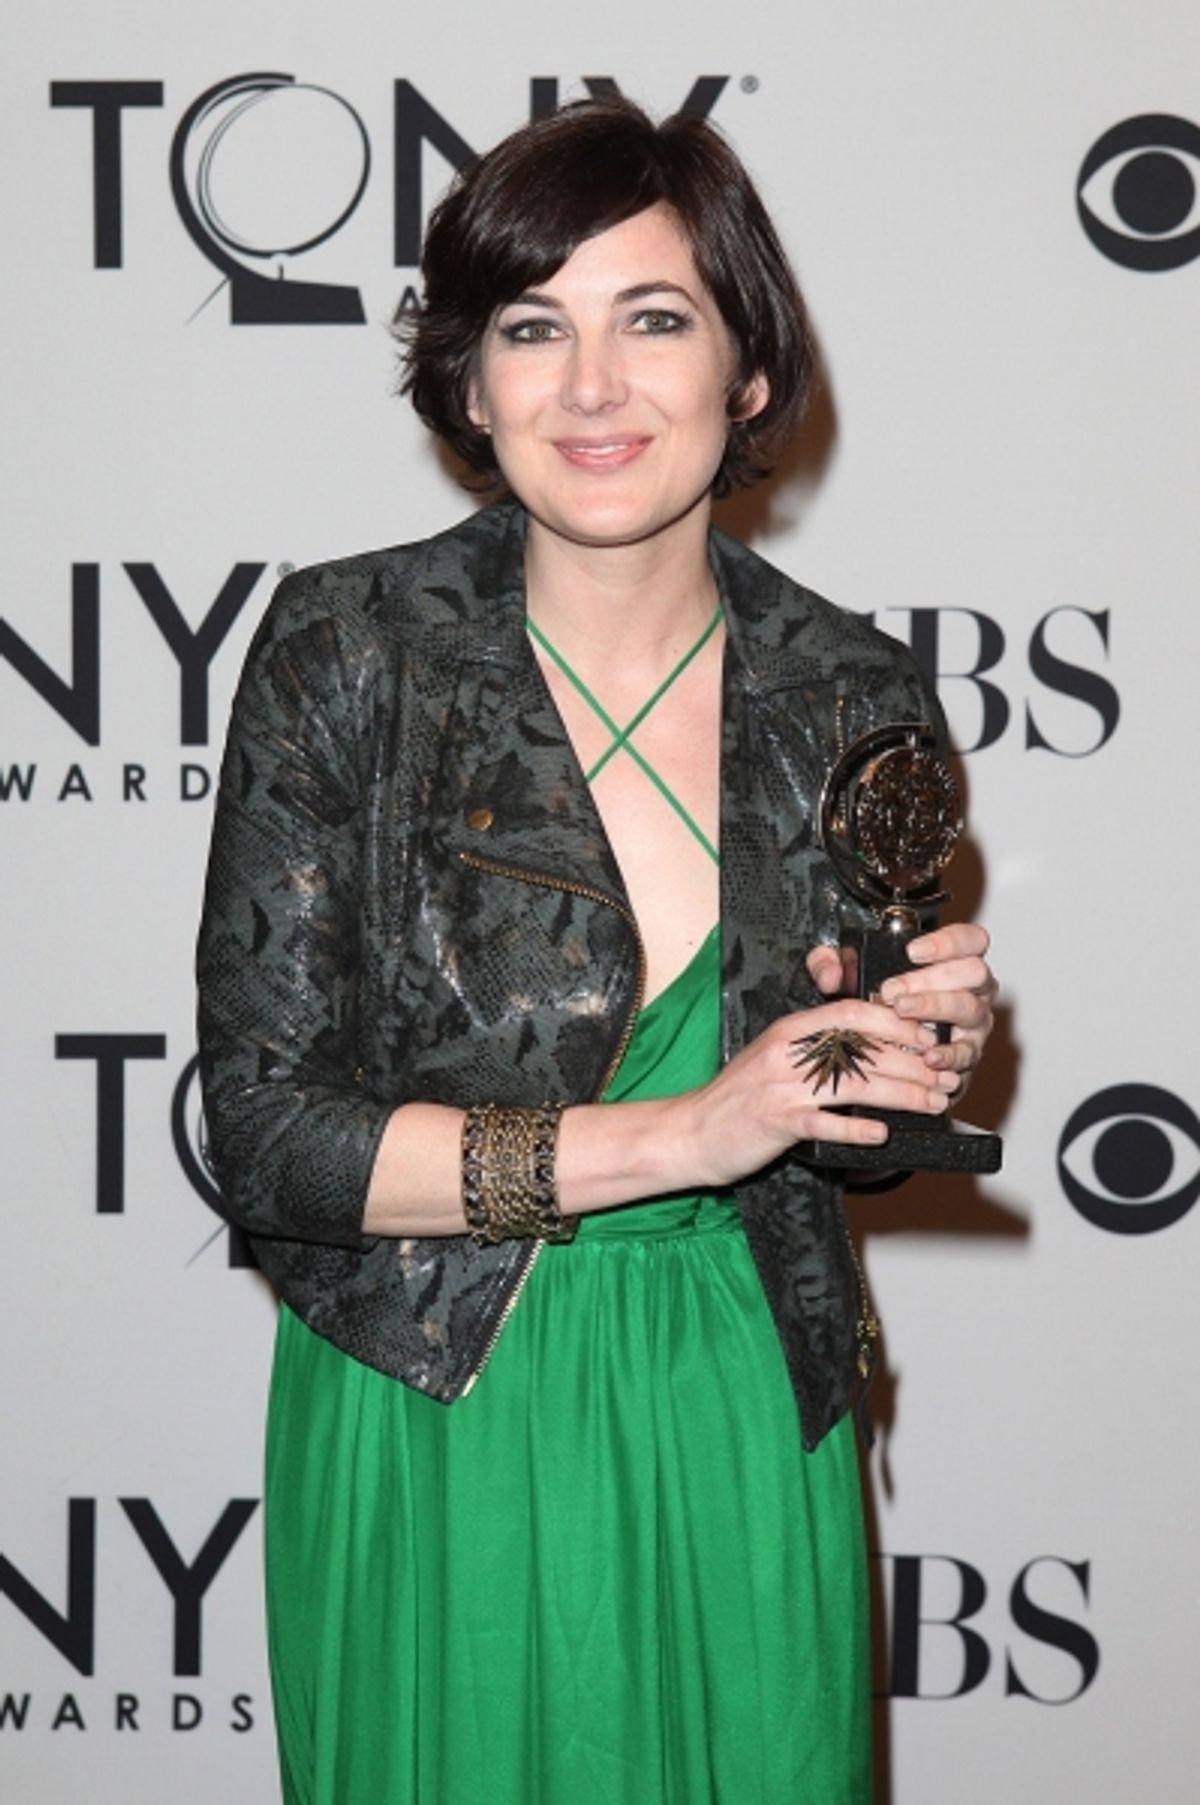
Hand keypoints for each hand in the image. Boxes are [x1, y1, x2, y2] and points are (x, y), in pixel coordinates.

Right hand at [674, 995, 950, 1188]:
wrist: (690, 1131)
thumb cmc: (738, 1098)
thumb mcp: (776, 1059)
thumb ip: (817, 1050)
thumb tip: (872, 1051)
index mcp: (791, 1030)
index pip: (853, 1012)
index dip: (897, 1022)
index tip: (928, 1036)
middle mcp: (788, 1052)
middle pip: (864, 1049)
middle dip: (914, 1063)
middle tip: (945, 1076)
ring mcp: (783, 1087)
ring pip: (856, 1083)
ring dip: (903, 1094)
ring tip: (933, 1104)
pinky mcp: (777, 1122)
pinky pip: (825, 1123)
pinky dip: (857, 1129)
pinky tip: (882, 1134)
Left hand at [808, 924, 995, 1100]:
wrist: (883, 1049)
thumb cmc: (877, 1002)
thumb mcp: (846, 975)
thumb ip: (829, 964)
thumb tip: (828, 974)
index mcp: (955, 961)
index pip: (970, 940)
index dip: (947, 941)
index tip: (912, 951)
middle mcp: (974, 989)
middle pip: (973, 971)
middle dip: (930, 978)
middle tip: (893, 990)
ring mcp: (975, 1022)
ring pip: (970, 1007)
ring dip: (935, 1008)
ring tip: (902, 1012)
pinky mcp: (968, 1055)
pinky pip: (968, 1053)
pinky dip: (949, 1055)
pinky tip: (928, 1056)